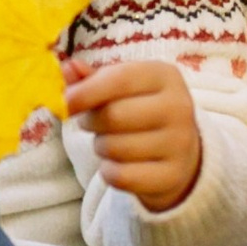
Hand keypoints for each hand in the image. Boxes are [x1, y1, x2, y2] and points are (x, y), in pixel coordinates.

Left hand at [64, 59, 202, 213]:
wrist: (180, 150)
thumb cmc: (141, 109)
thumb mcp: (122, 86)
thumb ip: (92, 78)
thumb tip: (68, 69)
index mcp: (164, 76)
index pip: (120, 79)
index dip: (86, 91)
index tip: (65, 102)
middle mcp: (178, 107)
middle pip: (114, 116)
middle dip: (91, 121)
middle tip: (90, 122)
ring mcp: (179, 143)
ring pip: (115, 148)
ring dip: (101, 147)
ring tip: (111, 141)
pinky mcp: (172, 176)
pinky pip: (121, 176)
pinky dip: (109, 171)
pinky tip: (118, 163)